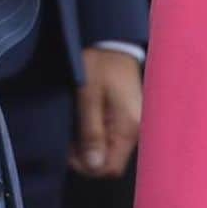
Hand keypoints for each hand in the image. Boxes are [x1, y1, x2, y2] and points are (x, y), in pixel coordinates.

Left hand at [68, 47, 142, 177]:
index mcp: (128, 126)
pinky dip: (99, 136)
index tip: (70, 150)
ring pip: (112, 150)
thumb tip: (94, 165)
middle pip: (112, 161)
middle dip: (88, 157)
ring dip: (92, 146)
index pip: (111, 167)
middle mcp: (136, 129)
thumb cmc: (100, 64)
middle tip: (70, 139)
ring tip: (77, 128)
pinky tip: (87, 123)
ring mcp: (134, 123)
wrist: (114, 40)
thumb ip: (91, 131)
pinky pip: (114, 138)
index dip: (88, 166)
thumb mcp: (89, 95)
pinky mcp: (130, 116)